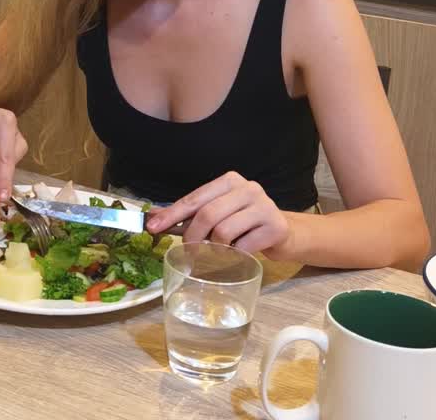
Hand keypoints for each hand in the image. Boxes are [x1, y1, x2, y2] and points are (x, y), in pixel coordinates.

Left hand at [145, 172, 294, 255]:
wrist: (283, 233)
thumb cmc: (243, 223)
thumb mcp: (216, 213)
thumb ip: (187, 215)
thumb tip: (153, 217)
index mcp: (229, 181)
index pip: (194, 198)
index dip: (171, 215)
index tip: (152, 228)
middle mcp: (248, 188)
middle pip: (207, 215)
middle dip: (192, 237)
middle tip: (189, 252)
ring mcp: (264, 206)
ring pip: (224, 232)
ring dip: (216, 247)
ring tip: (222, 249)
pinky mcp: (275, 227)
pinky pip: (242, 247)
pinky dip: (235, 254)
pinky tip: (240, 251)